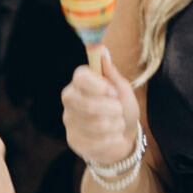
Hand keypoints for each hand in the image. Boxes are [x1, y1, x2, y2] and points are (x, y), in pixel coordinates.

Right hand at [61, 55, 140, 171]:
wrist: (123, 137)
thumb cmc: (122, 109)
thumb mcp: (122, 90)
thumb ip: (112, 74)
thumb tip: (103, 51)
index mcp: (80, 82)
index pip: (80, 77)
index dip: (98, 85)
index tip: (112, 91)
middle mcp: (70, 98)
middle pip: (88, 104)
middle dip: (112, 109)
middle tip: (119, 110)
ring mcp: (69, 120)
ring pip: (96, 124)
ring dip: (116, 125)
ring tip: (118, 123)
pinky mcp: (73, 139)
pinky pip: (96, 141)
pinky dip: (113, 139)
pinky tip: (114, 137)